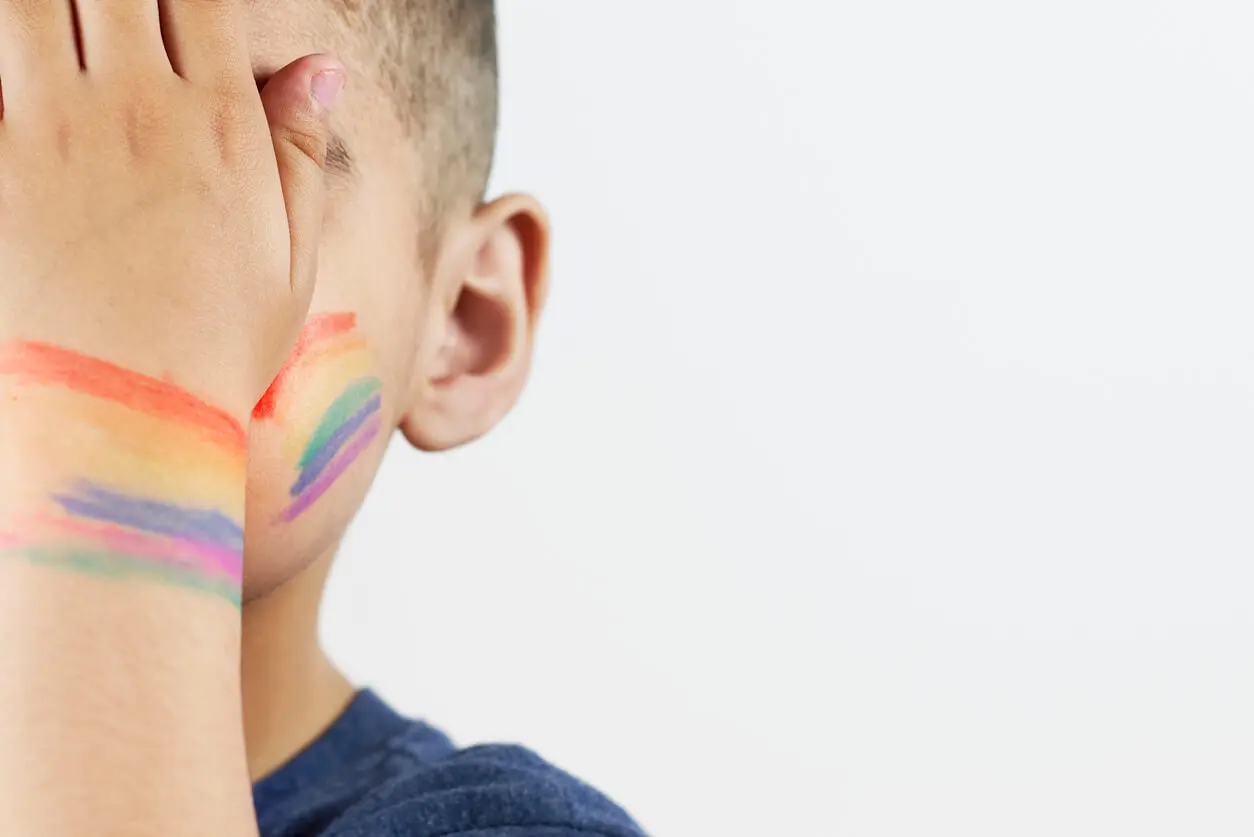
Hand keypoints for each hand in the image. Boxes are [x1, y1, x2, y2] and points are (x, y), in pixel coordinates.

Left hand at [0, 0, 343, 419]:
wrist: (123, 422)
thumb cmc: (215, 349)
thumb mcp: (291, 261)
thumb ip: (302, 152)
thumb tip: (323, 64)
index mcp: (223, 128)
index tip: (178, 4)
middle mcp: (140, 112)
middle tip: (110, 16)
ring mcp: (54, 133)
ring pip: (32, 4)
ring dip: (46, 6)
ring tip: (57, 28)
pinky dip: (4, 50)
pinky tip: (16, 62)